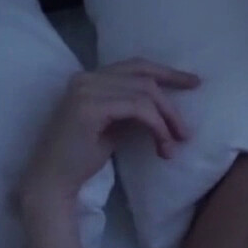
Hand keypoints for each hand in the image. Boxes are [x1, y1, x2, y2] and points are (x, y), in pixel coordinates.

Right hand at [17, 58, 200, 204]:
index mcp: (89, 79)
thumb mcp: (114, 126)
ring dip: (167, 120)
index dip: (167, 73)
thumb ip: (133, 110)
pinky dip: (157, 126)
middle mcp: (85, 78)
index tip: (194, 83)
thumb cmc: (82, 158)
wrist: (53, 181)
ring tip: (175, 144)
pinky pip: (138, 108)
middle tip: (187, 130)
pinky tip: (163, 144)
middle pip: (144, 76)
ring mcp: (85, 90)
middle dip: (172, 101)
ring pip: (145, 93)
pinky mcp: (89, 107)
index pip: (136, 66)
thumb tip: (167, 108)